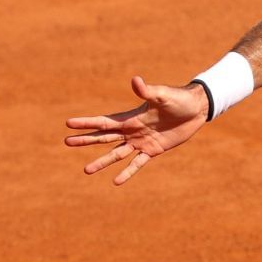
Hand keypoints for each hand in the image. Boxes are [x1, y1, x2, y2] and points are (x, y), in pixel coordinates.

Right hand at [63, 75, 209, 184]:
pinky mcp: (153, 151)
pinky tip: (116, 181)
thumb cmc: (178, 99)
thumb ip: (147, 91)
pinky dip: (127, 172)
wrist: (195, 109)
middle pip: (104, 137)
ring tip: (86, 170)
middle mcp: (131, 130)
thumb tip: (135, 80)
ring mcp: (140, 142)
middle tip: (66, 142)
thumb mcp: (162, 95)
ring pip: (116, 154)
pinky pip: (137, 164)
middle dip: (85, 140)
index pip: (103, 122)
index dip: (86, 123)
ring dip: (101, 162)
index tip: (68, 124)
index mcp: (130, 117)